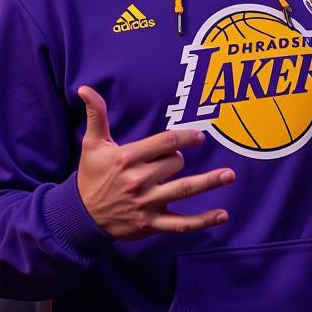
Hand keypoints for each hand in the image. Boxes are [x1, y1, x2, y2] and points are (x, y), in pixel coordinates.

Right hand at [75, 86, 233, 239]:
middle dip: (178, 160)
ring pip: (184, 190)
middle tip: (172, 161)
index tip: (199, 136)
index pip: (164, 143)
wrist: (82, 215)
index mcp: (127, 158)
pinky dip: (203, 221)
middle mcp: (138, 180)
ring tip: (229, 174)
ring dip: (209, 182)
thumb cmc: (91, 175)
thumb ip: (96, 115)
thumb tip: (85, 88)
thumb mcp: (91, 144)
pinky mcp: (151, 223)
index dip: (185, 137)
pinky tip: (223, 215)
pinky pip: (182, 223)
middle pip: (174, 164)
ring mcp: (147, 203)